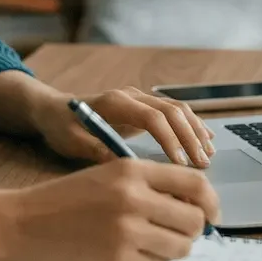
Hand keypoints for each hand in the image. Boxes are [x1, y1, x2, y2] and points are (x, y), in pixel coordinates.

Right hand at [0, 158, 220, 260]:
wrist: (19, 223)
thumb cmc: (63, 199)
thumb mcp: (106, 174)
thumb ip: (147, 182)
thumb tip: (192, 202)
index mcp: (130, 170)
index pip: (194, 184)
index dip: (212, 201)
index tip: (213, 213)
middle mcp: (132, 198)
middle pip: (194, 219)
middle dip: (192, 229)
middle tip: (180, 232)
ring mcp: (125, 231)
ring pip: (180, 247)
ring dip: (174, 248)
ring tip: (153, 242)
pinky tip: (131, 254)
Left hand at [31, 86, 215, 167]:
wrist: (53, 109)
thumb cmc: (60, 126)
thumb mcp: (70, 141)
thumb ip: (94, 149)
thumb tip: (121, 162)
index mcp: (115, 102)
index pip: (152, 117)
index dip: (169, 140)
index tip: (180, 164)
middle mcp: (131, 96)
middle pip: (170, 111)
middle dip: (190, 137)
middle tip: (203, 164)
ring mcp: (139, 99)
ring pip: (176, 109)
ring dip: (195, 130)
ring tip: (209, 155)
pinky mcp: (142, 107)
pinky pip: (173, 112)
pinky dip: (191, 125)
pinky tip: (206, 140)